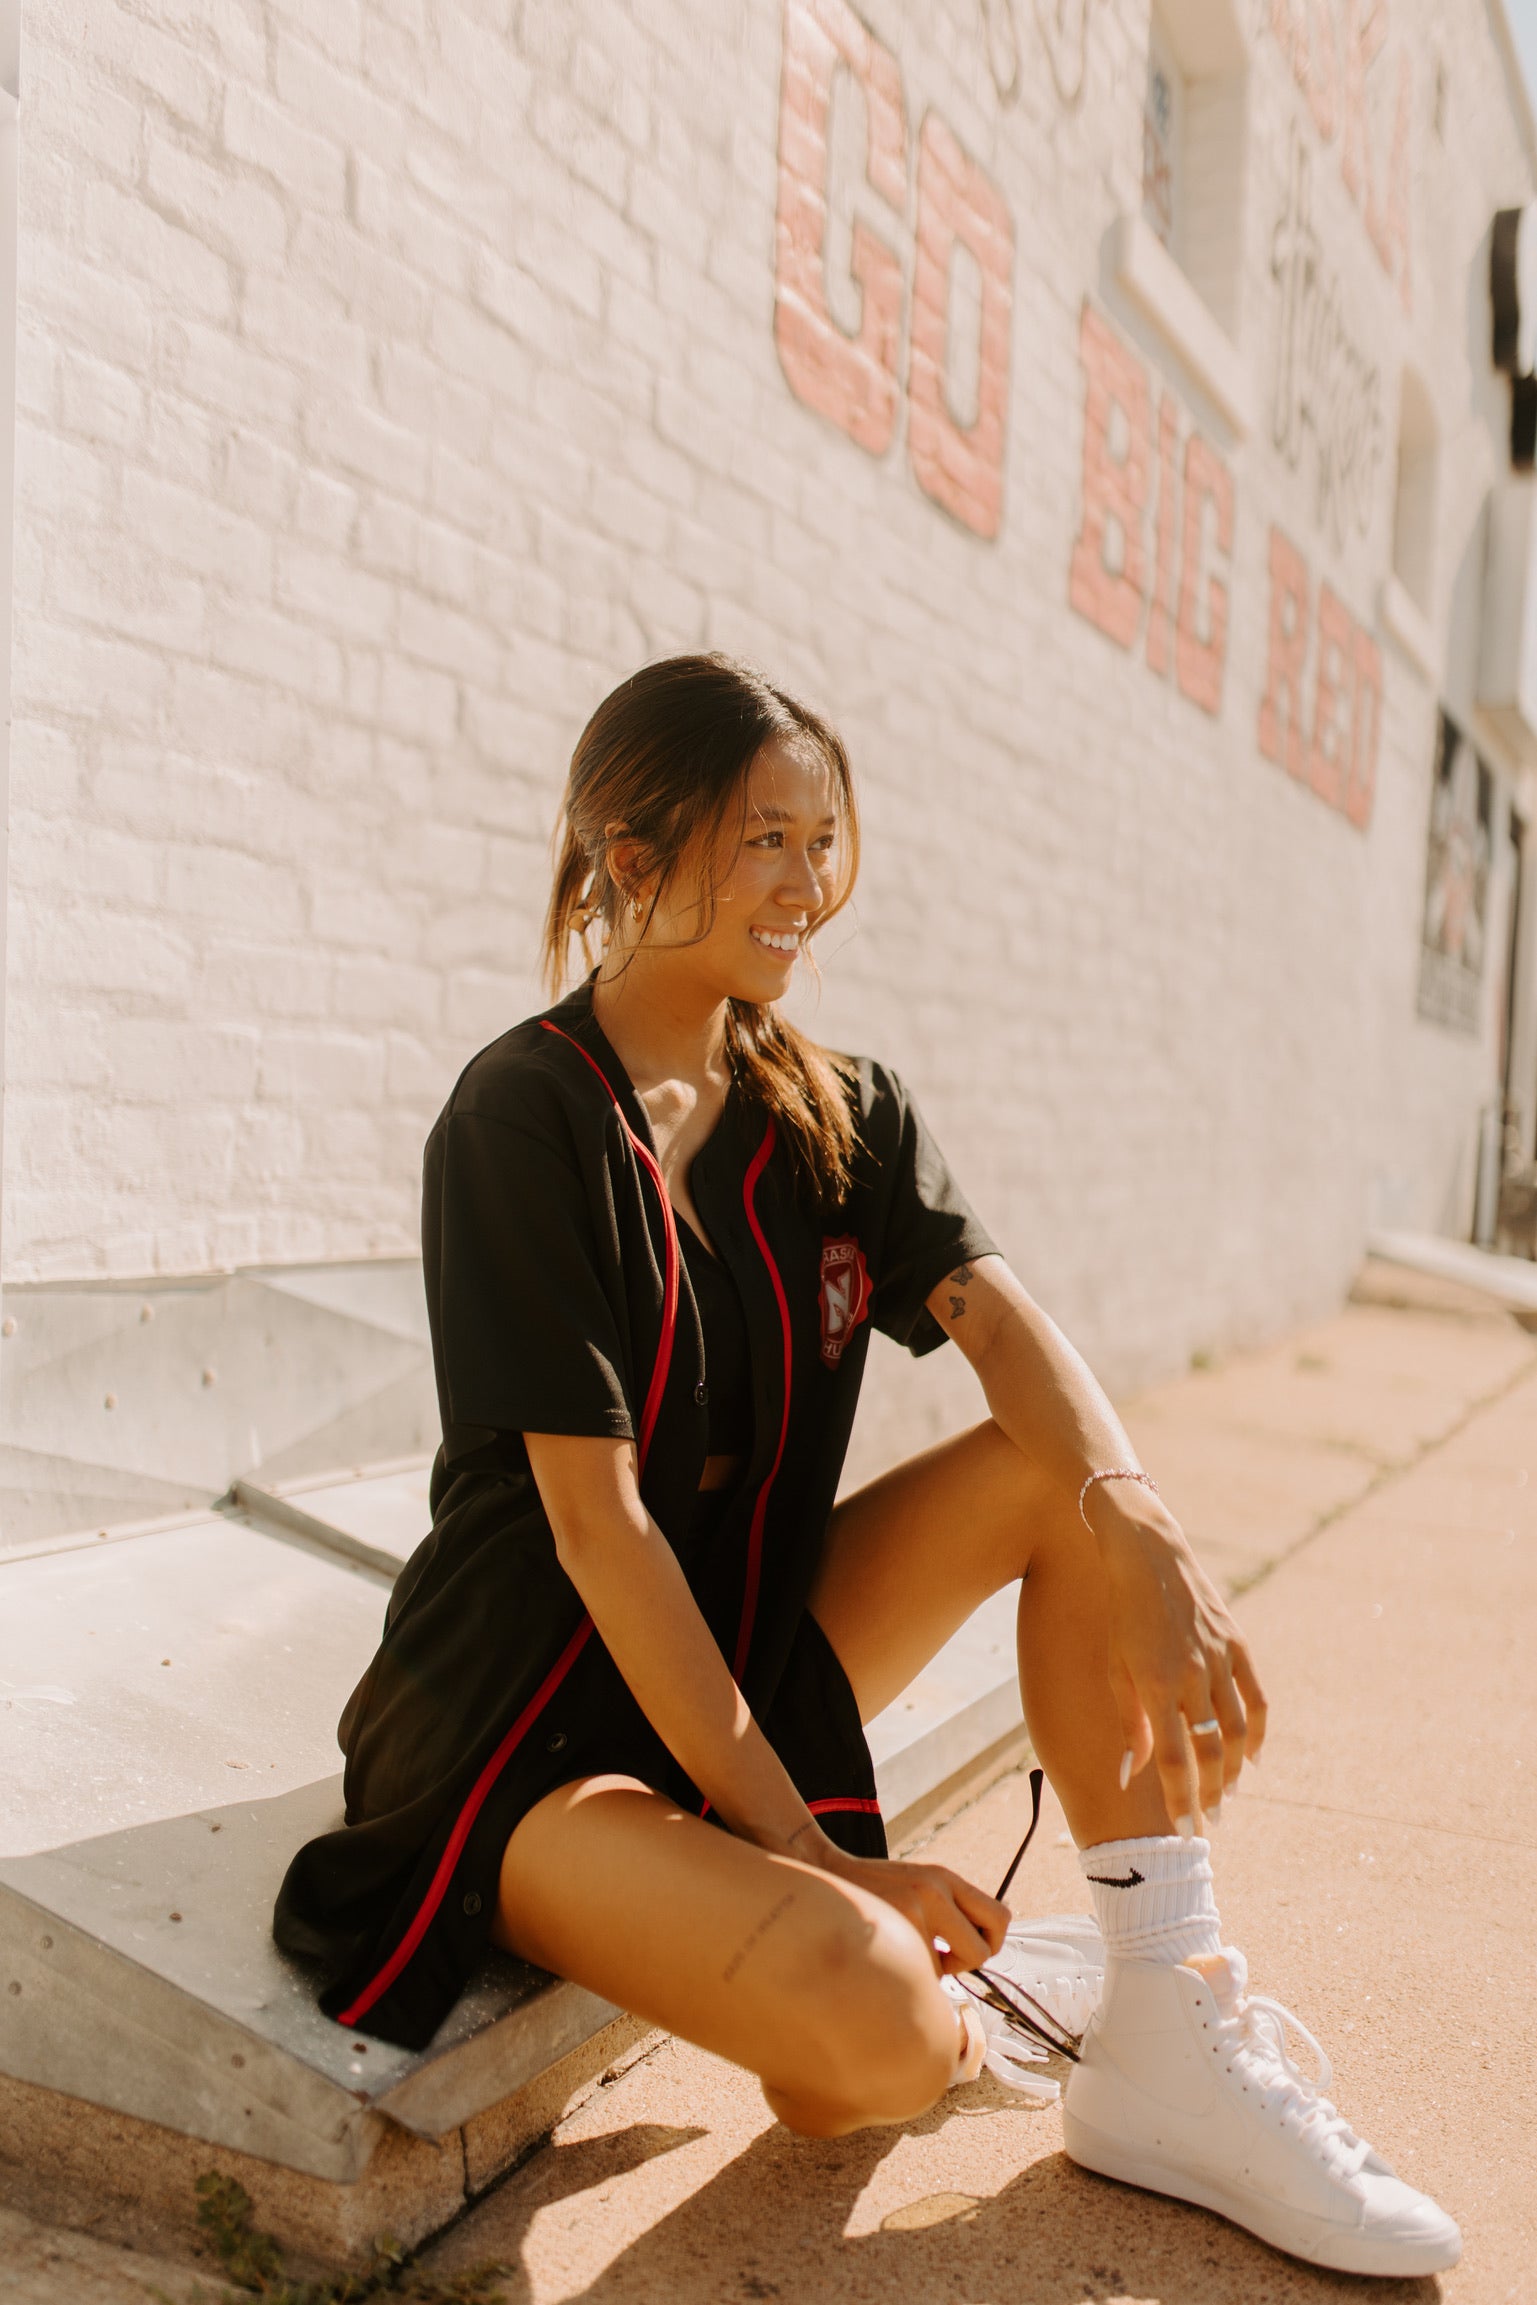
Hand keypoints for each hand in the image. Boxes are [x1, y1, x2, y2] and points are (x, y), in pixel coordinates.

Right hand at [813, 1843, 1008, 1974]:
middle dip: (968, 1963)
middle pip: (983, 1951)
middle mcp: (933, 1891)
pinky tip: (890, 1951)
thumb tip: (981, 1949)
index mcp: (945, 1878)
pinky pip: (918, 1972)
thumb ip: (950, 1908)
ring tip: (907, 1948)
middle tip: (947, 1958)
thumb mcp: (920, 1884)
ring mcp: (910, 1914)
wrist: (826, 1875)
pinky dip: (909, 1970)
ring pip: (947, 1970)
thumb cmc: (877, 1889)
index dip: (992, 1940)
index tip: (971, 1945)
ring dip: (932, 1969)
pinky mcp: (890, 1933)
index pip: (1000, 1916)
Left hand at [1088, 1488, 1266, 1828]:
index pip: (1174, 1760)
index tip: (1182, 1830)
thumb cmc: (1121, 1615)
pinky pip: (1256, 1699)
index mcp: (1156, 1684)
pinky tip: (1250, 1757)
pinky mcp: (1238, 1644)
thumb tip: (1129, 1776)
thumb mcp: (1114, 1668)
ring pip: (1236, 1732)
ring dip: (1232, 1770)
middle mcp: (1193, 1675)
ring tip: (1224, 1794)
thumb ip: (1129, 1724)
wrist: (1148, 1555)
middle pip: (1209, 1753)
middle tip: (1207, 1822)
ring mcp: (1220, 1659)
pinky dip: (1258, 1733)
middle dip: (1209, 1795)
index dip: (1181, 1800)